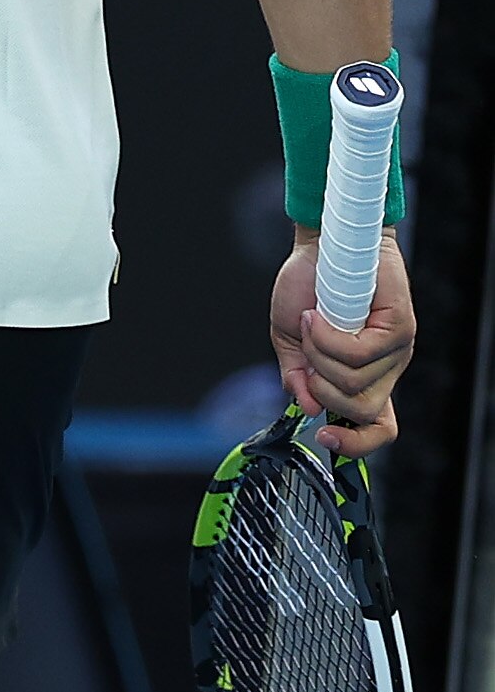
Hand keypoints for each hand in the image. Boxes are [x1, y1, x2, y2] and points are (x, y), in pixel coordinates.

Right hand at [273, 229, 413, 457]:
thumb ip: (297, 377)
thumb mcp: (291, 340)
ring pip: (356, 383)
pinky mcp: (400, 328)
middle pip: (362, 411)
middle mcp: (386, 371)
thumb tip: (307, 408)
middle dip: (321, 388)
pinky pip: (359, 353)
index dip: (355, 445)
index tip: (321, 435)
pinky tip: (317, 315)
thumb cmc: (307, 288)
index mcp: (364, 379)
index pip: (378, 429)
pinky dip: (327, 337)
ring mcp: (397, 351)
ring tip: (312, 322)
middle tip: (306, 356)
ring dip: (319, 355)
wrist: (320, 246)